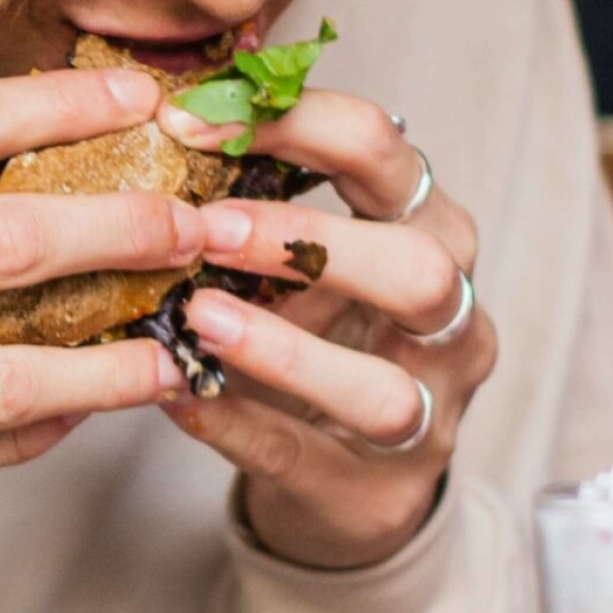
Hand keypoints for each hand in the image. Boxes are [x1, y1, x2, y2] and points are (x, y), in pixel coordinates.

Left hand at [156, 90, 495, 568]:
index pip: (388, 152)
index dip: (295, 123)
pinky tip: (175, 393)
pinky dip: (234, 423)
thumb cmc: (316, 334)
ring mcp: (427, 417)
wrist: (346, 479)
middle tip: (207, 228)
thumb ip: (253, 198)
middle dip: (309, 241)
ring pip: (381, 388)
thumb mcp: (299, 259)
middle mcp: (450, 321)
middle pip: (420, 268)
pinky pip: (303, 458)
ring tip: (196, 316)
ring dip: (282, 350)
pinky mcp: (375, 494)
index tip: (190, 122)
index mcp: (430, 231)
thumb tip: (161, 118)